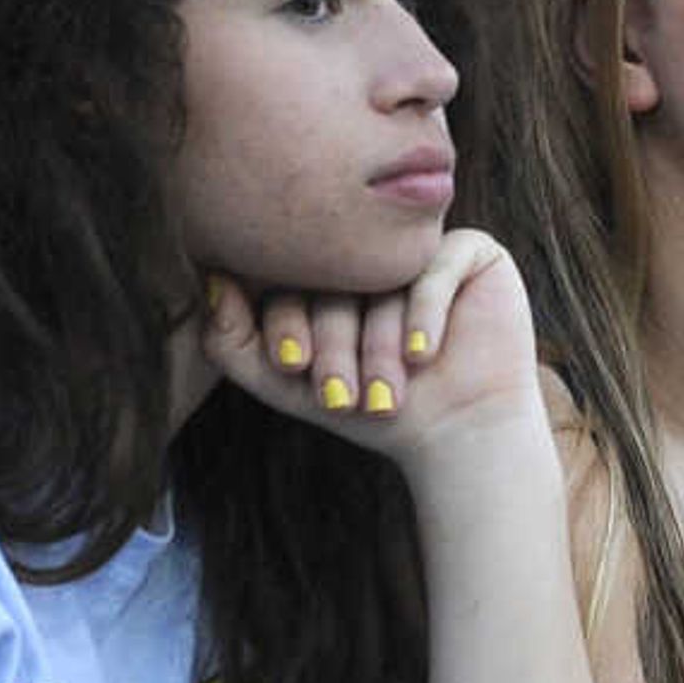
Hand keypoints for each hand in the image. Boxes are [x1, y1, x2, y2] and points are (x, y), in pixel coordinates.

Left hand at [200, 227, 542, 459]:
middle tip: (341, 395)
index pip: (294, 274)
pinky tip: (423, 356)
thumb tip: (210, 280)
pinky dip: (424, 314)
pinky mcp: (472, 252)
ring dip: (379, 344)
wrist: (458, 434)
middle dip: (335, 343)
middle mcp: (373, 253)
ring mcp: (421, 248)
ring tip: (386, 395)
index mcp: (327, 271)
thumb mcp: (287, 386)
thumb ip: (232, 341)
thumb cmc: (373, 409)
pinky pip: (437, 266)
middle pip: (338, 276)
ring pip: (385, 278)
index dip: (287, 319)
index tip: (292, 366)